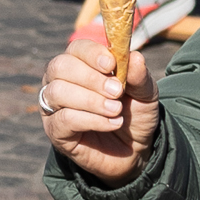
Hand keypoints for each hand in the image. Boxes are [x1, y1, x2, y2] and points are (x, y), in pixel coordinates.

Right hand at [36, 31, 155, 183]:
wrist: (133, 151)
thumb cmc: (134, 115)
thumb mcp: (145, 94)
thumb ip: (139, 76)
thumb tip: (135, 56)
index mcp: (81, 64)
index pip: (76, 48)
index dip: (91, 53)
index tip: (111, 64)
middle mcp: (61, 81)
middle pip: (60, 66)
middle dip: (90, 77)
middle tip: (117, 92)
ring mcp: (54, 106)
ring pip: (58, 92)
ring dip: (91, 100)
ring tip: (116, 110)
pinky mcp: (55, 130)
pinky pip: (64, 119)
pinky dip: (91, 119)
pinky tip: (112, 123)